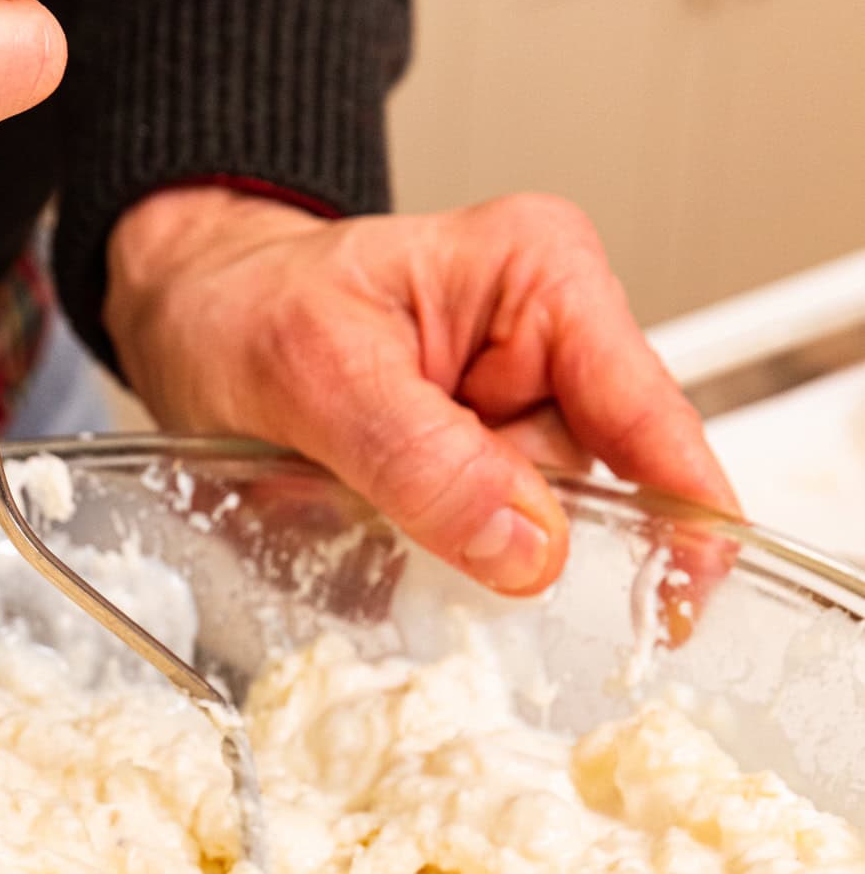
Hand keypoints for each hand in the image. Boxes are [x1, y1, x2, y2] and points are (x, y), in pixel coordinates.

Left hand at [104, 188, 736, 594]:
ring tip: (361, 504)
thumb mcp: (313, 374)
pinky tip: (370, 524)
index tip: (688, 594)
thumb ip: (422, 461)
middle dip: (516, 537)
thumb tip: (531, 548)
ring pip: (532, 533)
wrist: (186, 320)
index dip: (682, 509)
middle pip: (593, 490)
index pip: (648, 410)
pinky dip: (431, 559)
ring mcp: (513, 417)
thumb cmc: (241, 309)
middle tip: (410, 525)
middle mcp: (547, 346)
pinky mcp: (473, 475)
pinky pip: (480, 547)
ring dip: (455, 550)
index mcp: (540, 279)